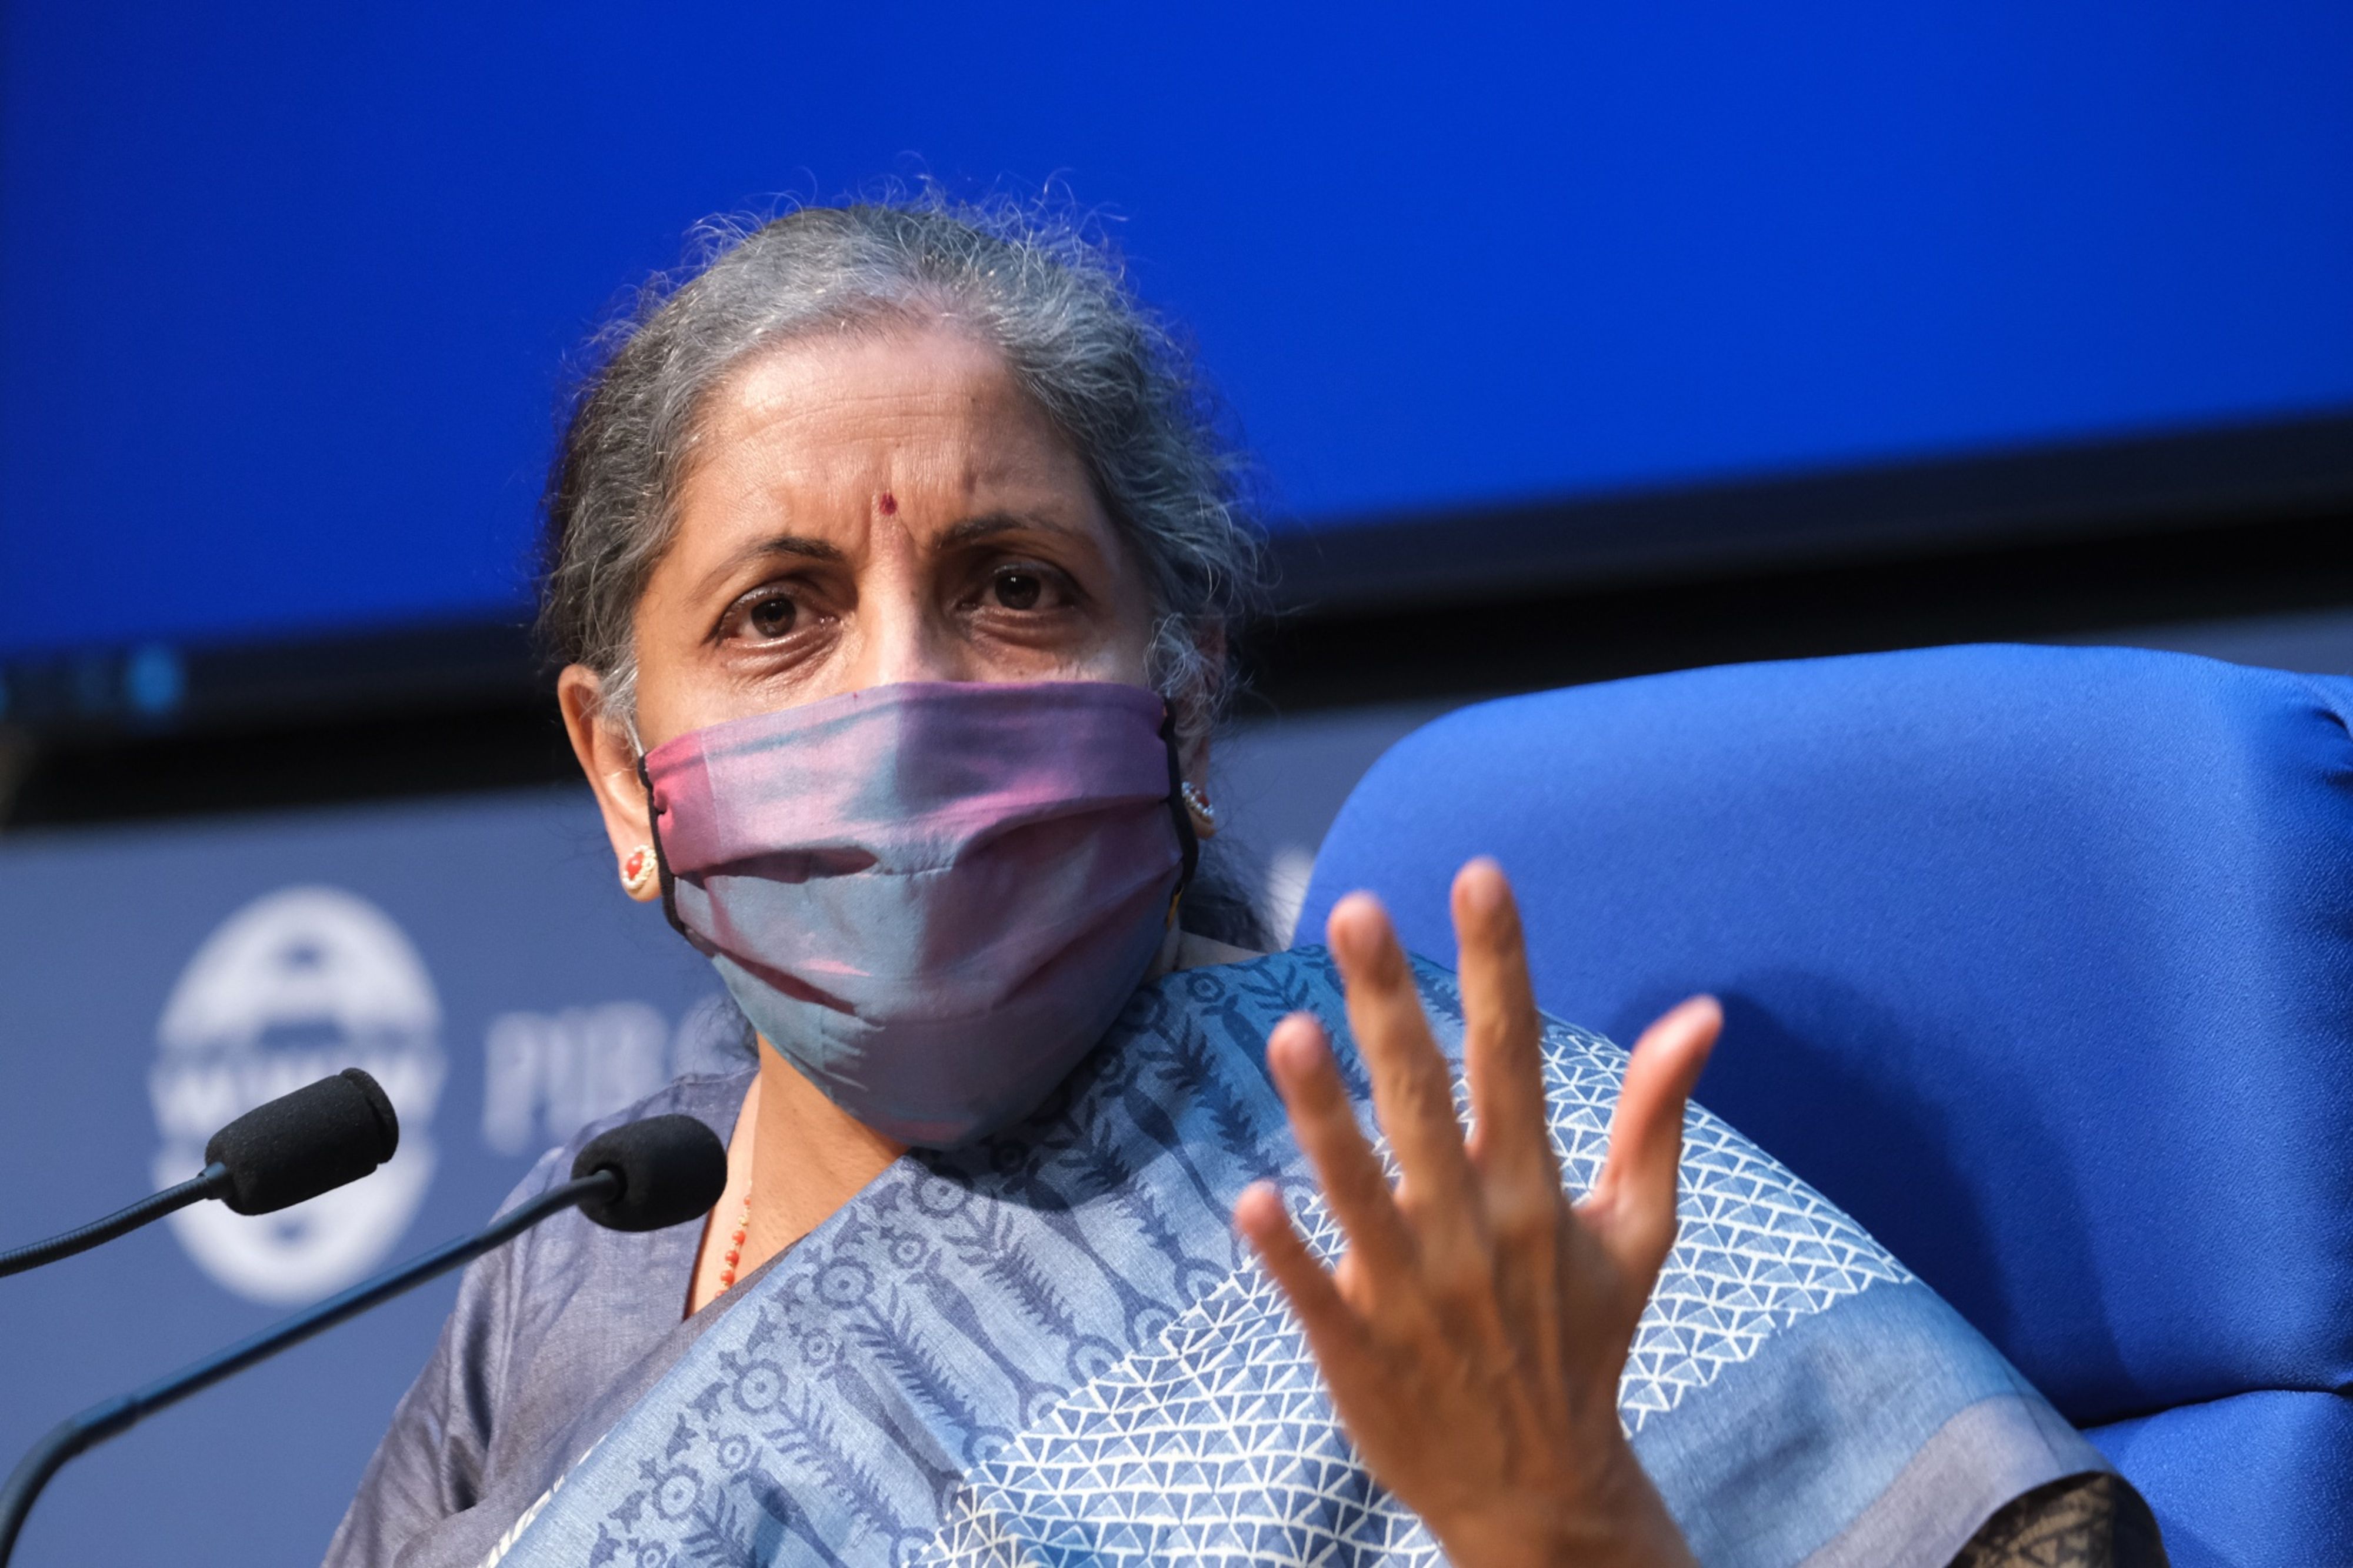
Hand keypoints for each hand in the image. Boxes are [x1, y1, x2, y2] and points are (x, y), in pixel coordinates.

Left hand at [1233, 859, 1718, 1567]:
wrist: (1540, 1492)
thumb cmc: (1583, 1342)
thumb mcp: (1639, 1232)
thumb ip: (1656, 1117)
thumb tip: (1703, 1011)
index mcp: (1536, 1190)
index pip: (1516, 1053)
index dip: (1498, 963)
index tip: (1478, 875)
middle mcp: (1473, 1230)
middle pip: (1426, 1100)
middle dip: (1391, 1004)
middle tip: (1354, 911)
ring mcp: (1412, 1293)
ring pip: (1360, 1189)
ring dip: (1326, 1115)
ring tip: (1290, 1033)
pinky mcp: (1358, 1350)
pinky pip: (1315, 1293)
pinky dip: (1289, 1252)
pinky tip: (1252, 1201)